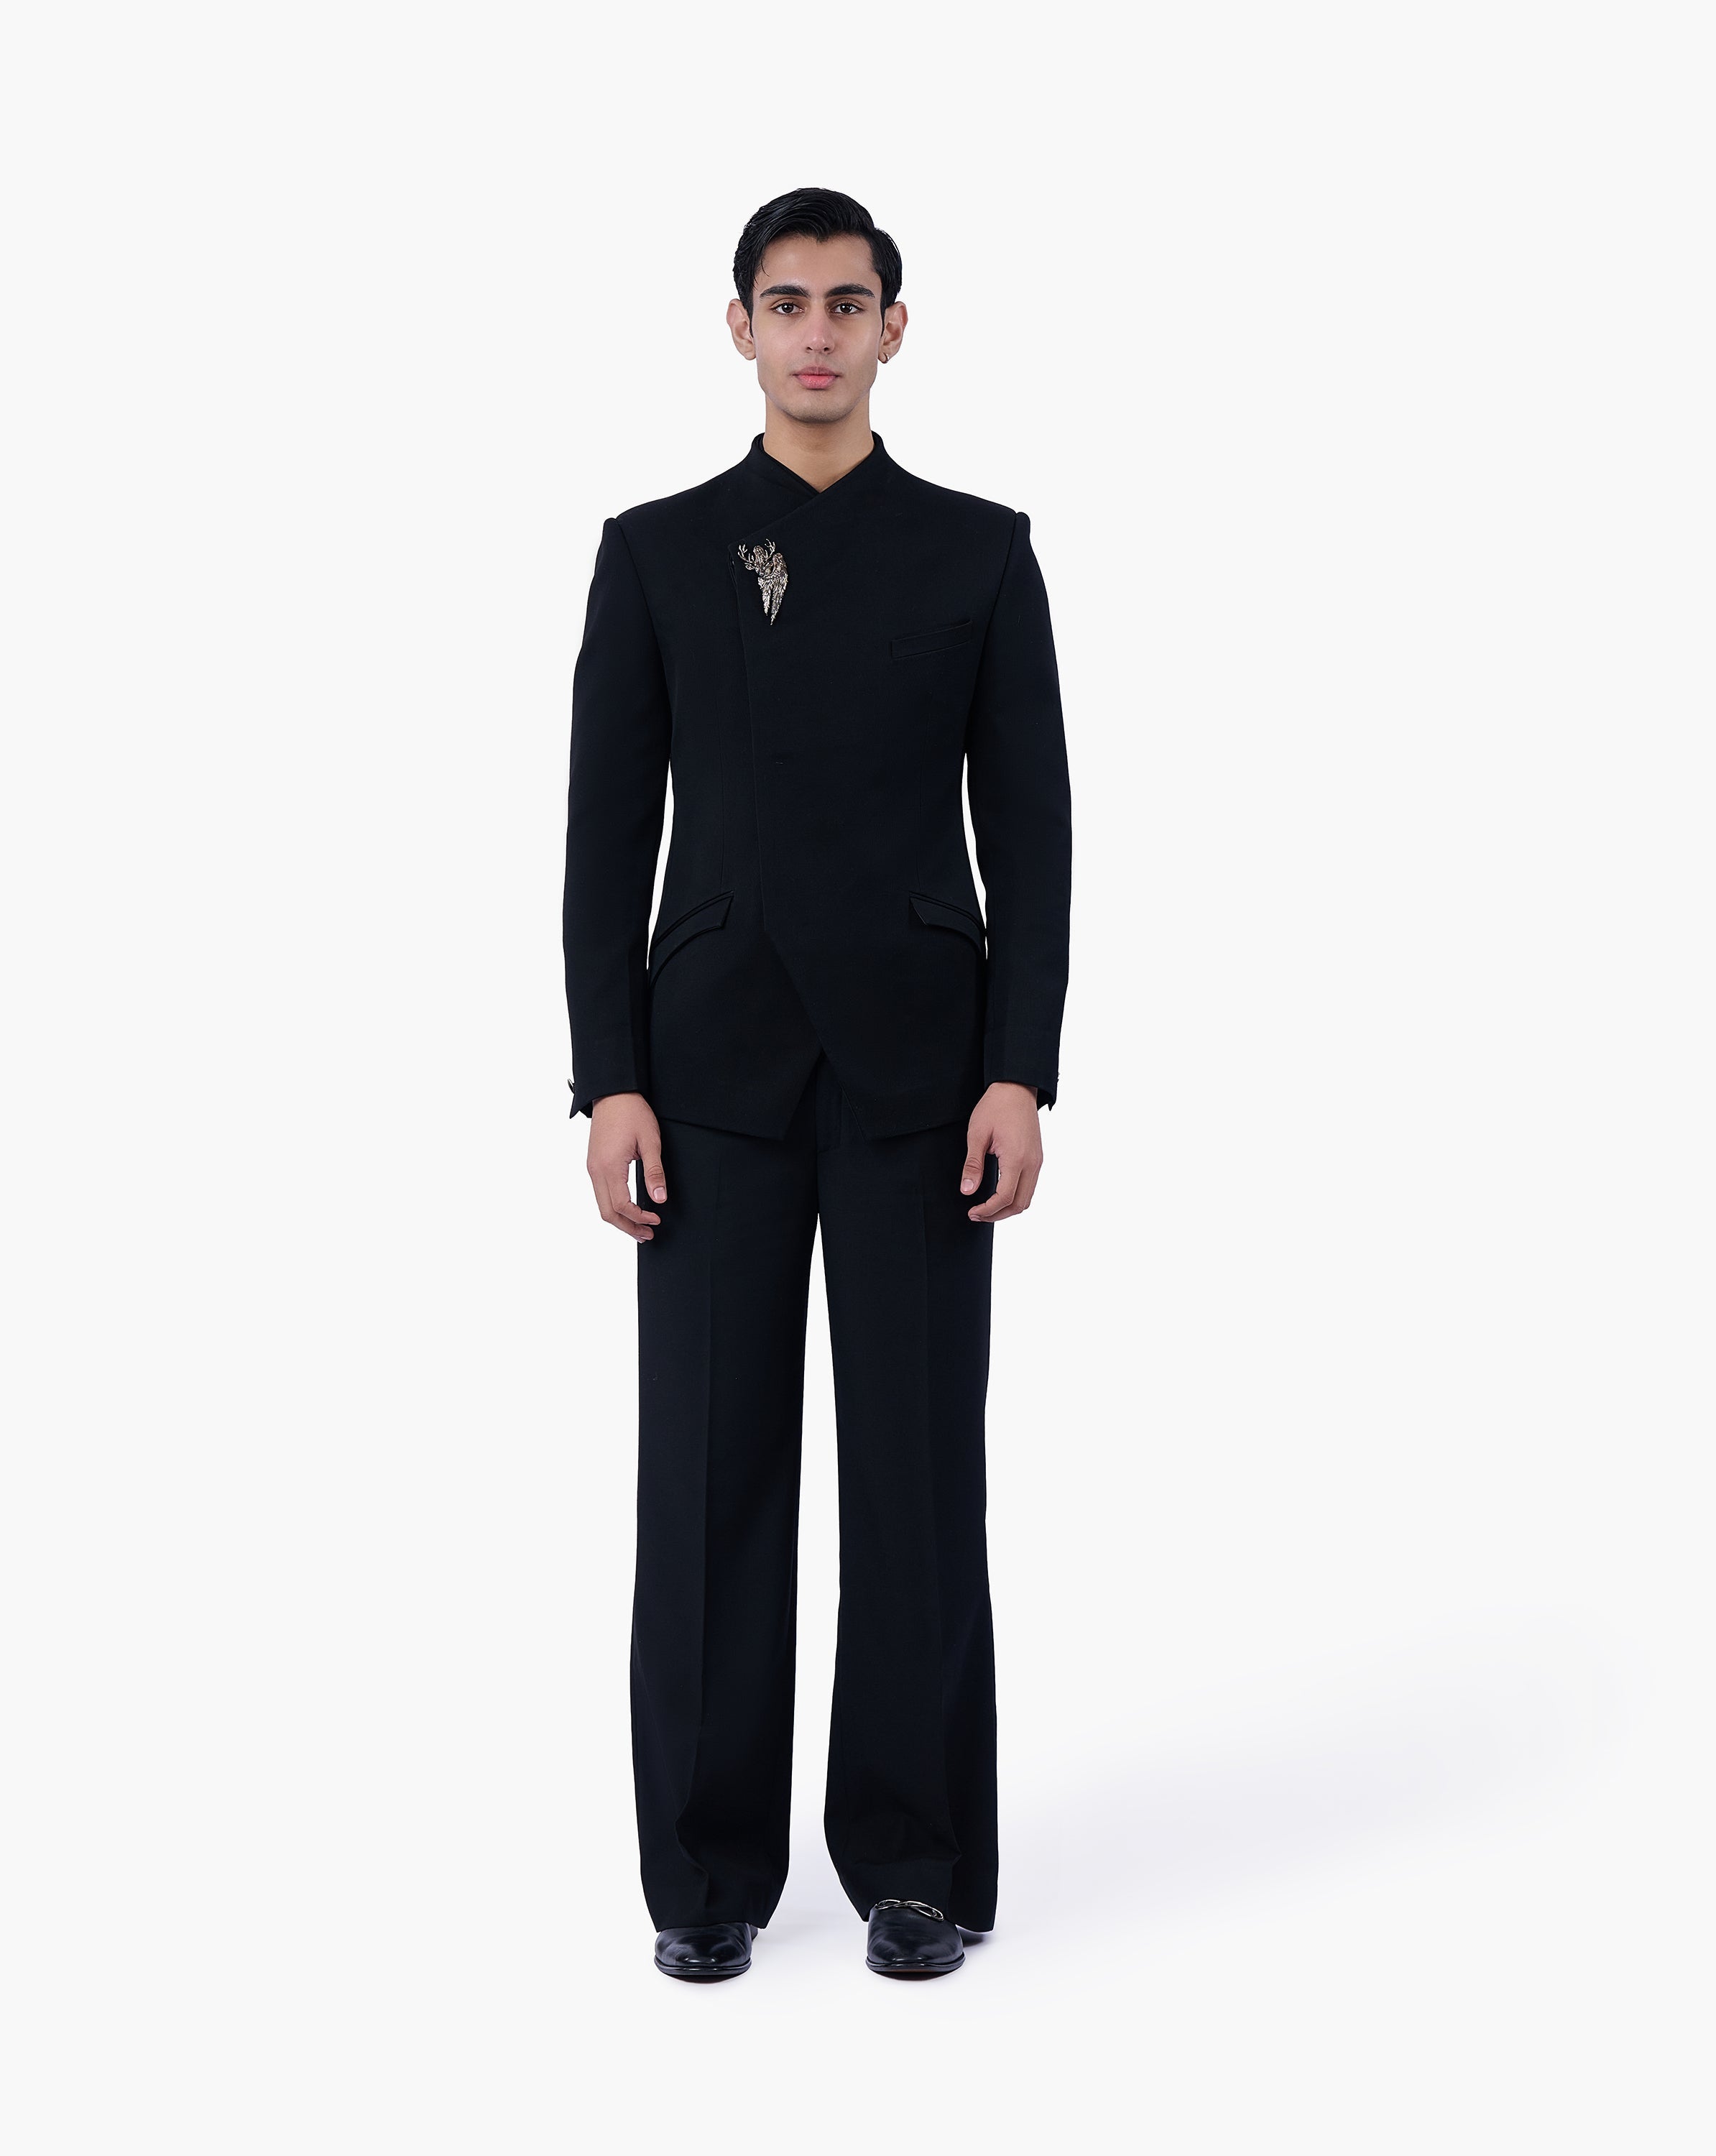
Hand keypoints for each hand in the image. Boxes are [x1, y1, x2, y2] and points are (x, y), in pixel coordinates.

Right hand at [587, 1092, 666, 1242]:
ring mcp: (592, 1168)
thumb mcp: (650, 1141)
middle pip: (607, 1212)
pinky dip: (613, 1206)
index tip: (656, 1219)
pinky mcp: (593, 1164)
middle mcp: (596, 1171)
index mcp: (609, 1167)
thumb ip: (655, 1172)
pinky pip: (600, 1193)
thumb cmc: (632, 1113)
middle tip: (647, 1234)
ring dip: (620, 1219)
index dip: (639, 1217)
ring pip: (602, 1205)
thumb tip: (660, 1198)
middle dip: (627, 1227)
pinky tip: (627, 1208)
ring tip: (639, 1227)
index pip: (622, 1206)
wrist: (612, 1093)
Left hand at [960, 1081, 1042, 1222]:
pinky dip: (1016, 1196)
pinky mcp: (1037, 1158)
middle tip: (977, 1214)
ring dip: (1008, 1208)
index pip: (1004, 1197)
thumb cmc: (996, 1107)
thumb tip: (967, 1190)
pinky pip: (1030, 1186)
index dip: (987, 1210)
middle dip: (998, 1215)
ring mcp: (1037, 1161)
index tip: (972, 1211)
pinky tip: (999, 1194)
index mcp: (1016, 1158)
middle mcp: (1032, 1163)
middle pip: (1020, 1204)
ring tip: (987, 1208)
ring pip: (1027, 1198)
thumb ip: (973, 1165)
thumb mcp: (977, 1134)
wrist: (1016, 1088)